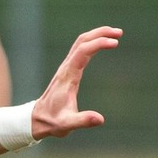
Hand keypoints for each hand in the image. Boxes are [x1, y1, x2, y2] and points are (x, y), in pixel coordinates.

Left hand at [29, 27, 122, 143]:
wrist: (38, 119)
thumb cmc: (52, 121)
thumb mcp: (67, 124)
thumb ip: (82, 121)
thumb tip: (100, 119)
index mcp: (67, 76)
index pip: (83, 51)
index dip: (98, 44)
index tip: (115, 43)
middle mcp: (66, 67)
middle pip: (82, 41)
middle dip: (100, 33)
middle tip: (119, 33)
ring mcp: (66, 67)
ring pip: (81, 43)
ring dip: (97, 35)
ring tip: (115, 35)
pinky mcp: (68, 70)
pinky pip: (81, 50)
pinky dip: (92, 43)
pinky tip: (102, 44)